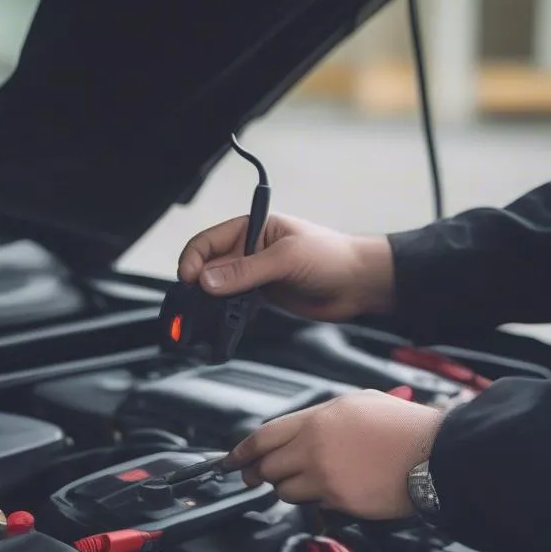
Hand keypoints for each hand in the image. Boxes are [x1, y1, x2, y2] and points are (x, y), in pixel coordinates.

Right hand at [177, 213, 394, 320]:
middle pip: (210, 267)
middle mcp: (250, 250)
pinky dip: (228, 315)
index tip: (189, 279)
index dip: (193, 259)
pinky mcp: (264, 296)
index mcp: (253, 228)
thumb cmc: (333, 257)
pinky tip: (228, 323)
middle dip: (201, 285)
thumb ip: (246, 270)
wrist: (361, 284)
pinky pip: (236, 305)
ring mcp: (256, 275)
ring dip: (214, 303)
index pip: (209, 241)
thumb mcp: (287, 258)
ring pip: (221, 289)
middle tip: (198, 304)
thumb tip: (208, 280)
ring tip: (212, 315)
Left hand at [222, 390, 443, 518]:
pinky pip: (314, 505)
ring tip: (310, 482)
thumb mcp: (359, 403)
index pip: (263, 436)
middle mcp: (314, 445)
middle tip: (254, 477)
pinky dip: (319, 501)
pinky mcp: (337, 500)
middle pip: (266, 467)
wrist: (435, 454)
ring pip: (284, 491)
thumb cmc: (405, 428)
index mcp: (318, 418)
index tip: (233, 459)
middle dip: (257, 474)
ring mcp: (324, 475)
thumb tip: (300, 430)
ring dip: (290, 489)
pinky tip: (338, 489)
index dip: (242, 450)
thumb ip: (323, 417)